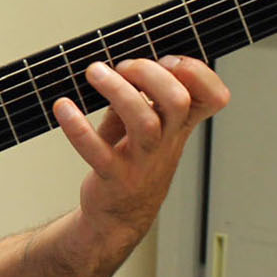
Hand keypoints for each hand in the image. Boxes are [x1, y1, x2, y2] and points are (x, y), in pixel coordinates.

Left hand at [53, 55, 228, 249]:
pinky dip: (78, 127)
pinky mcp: (114, 176)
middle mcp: (167, 141)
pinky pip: (97, 151)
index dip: (198, 72)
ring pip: (144, 123)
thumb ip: (138, 93)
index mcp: (179, 125)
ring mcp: (143, 161)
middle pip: (178, 101)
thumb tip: (122, 60)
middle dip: (151, 74)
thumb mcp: (143, 124)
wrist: (117, 216)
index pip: (213, 97)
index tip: (170, 60)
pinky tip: (63, 107)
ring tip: (94, 72)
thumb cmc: (132, 162)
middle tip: (124, 66)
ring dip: (117, 90)